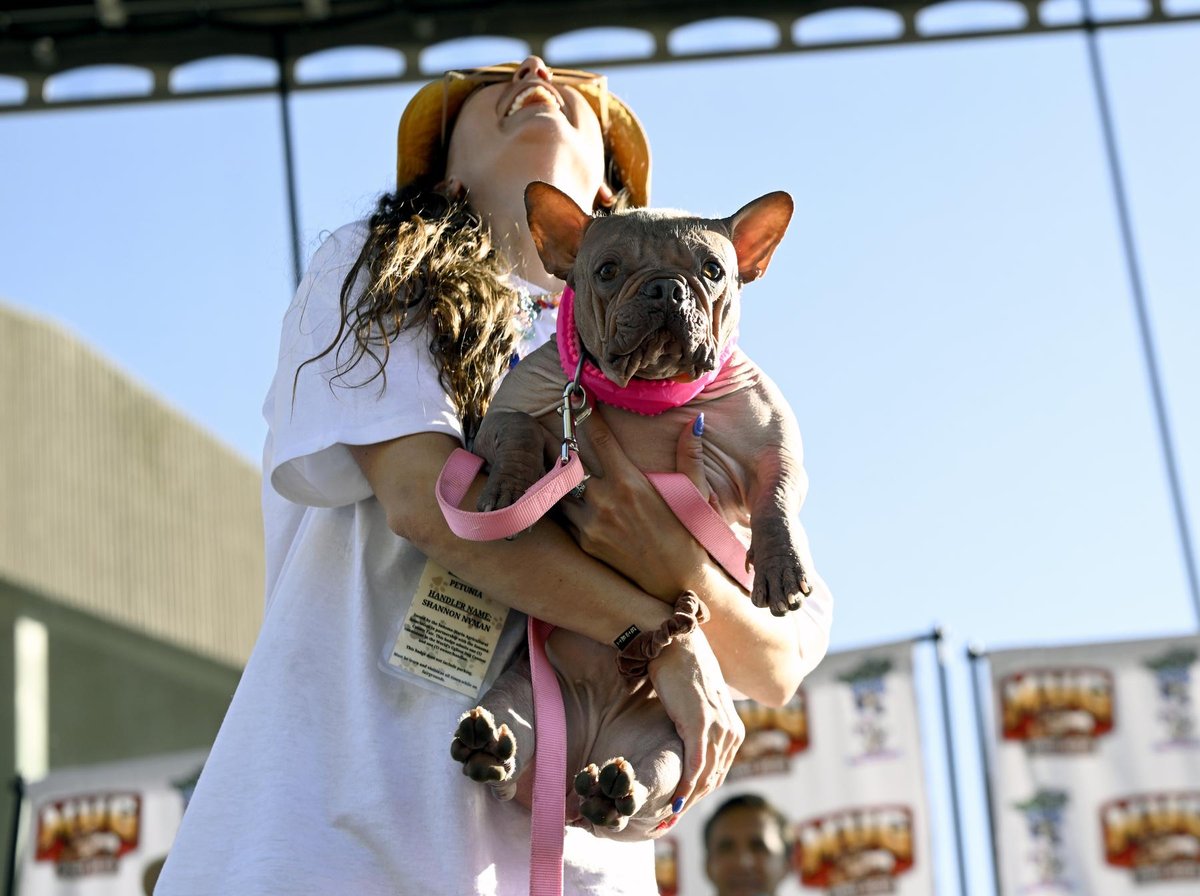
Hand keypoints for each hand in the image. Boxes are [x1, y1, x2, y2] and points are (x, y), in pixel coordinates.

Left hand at [559, 409, 709, 599]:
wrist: (679, 582)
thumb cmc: (689, 534)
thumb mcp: (695, 491)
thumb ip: (690, 454)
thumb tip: (695, 422)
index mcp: (629, 482)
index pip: (598, 438)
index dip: (586, 415)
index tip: (578, 399)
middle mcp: (605, 500)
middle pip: (568, 461)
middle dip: (559, 442)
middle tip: (545, 427)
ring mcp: (591, 524)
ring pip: (559, 489)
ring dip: (554, 474)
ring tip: (545, 459)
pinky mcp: (585, 543)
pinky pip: (564, 516)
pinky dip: (559, 503)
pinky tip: (553, 493)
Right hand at [647, 624, 743, 813]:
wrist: (677, 644)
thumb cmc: (681, 672)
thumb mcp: (695, 705)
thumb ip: (697, 726)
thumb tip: (685, 741)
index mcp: (733, 730)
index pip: (718, 773)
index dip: (700, 795)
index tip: (680, 811)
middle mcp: (731, 732)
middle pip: (713, 780)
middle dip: (692, 803)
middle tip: (669, 822)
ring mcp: (719, 729)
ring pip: (705, 778)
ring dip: (687, 800)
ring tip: (667, 818)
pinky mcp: (701, 725)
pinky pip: (696, 765)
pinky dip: (686, 787)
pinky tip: (673, 801)